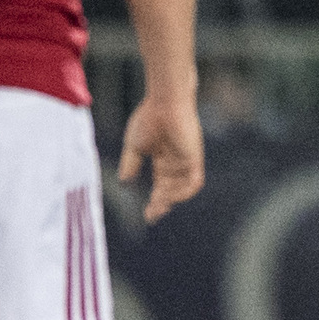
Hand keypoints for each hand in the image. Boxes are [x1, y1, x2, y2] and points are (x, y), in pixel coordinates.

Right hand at [117, 88, 205, 223]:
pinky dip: (184, 192)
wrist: (164, 103)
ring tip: (158, 206)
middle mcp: (176, 163)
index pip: (161, 186)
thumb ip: (130, 165)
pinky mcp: (194, 158)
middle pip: (171, 191)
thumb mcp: (134, 147)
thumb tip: (124, 183)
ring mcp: (186, 161)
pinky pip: (194, 182)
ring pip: (182, 189)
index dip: (155, 202)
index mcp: (163, 160)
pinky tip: (170, 197)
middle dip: (161, 205)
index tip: (147, 216)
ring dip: (170, 200)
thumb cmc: (148, 119)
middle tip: (152, 216)